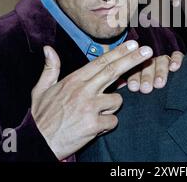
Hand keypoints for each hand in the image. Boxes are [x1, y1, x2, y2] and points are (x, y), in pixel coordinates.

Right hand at [31, 40, 152, 159]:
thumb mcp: (41, 90)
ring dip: (112, 105)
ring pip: (117, 100)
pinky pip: (113, 120)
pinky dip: (107, 123)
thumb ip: (50, 69)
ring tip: (94, 113)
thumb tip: (48, 49)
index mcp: (73, 80)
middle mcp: (83, 90)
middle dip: (133, 60)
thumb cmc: (41, 116)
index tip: (133, 44)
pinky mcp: (94, 124)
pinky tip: (94, 126)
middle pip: (114, 71)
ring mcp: (89, 107)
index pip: (101, 62)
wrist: (37, 142)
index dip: (119, 52)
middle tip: (149, 52)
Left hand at [120, 51, 183, 93]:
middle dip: (147, 77)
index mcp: (138, 69)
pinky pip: (177, 56)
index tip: (133, 87)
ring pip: (162, 61)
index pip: (135, 69)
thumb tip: (122, 92)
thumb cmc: (148, 93)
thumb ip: (133, 88)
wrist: (174, 96)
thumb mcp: (140, 91)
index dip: (134, 77)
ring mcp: (164, 60)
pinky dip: (176, 60)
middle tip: (146, 88)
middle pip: (148, 65)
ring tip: (159, 83)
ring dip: (160, 72)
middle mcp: (151, 63)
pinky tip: (173, 68)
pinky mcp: (179, 59)